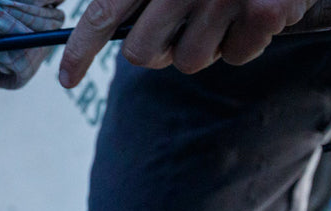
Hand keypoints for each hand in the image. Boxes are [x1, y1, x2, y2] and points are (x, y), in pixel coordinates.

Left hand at [59, 0, 313, 86]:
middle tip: (177, 29)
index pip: (102, 15)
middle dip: (156, 52)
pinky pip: (237, 57)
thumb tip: (89, 20)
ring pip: (190, 61)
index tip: (66, 79)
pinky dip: (245, 42)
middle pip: (142, 55)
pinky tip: (252, 13)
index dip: (78, 52)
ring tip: (222, 11)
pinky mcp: (264, 12)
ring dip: (204, 46)